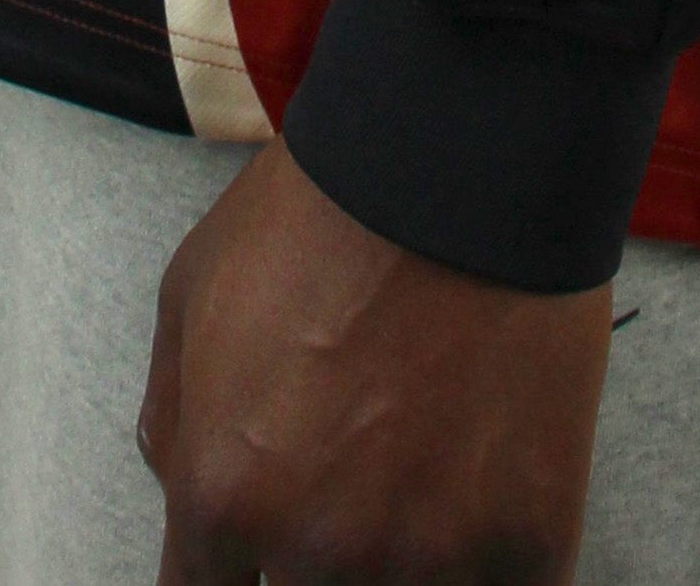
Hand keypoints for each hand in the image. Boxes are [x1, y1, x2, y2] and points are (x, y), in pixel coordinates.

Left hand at [140, 137, 610, 583]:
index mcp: (224, 496)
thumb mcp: (192, 290)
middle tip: (354, 466)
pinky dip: (491, 557)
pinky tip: (490, 486)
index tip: (257, 550)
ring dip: (407, 551)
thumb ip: (173, 419)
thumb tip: (185, 495)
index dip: (233, 571)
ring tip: (426, 456)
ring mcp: (426, 556)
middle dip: (318, 546)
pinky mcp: (526, 544)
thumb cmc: (324, 208)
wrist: (462, 154)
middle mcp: (316, 546)